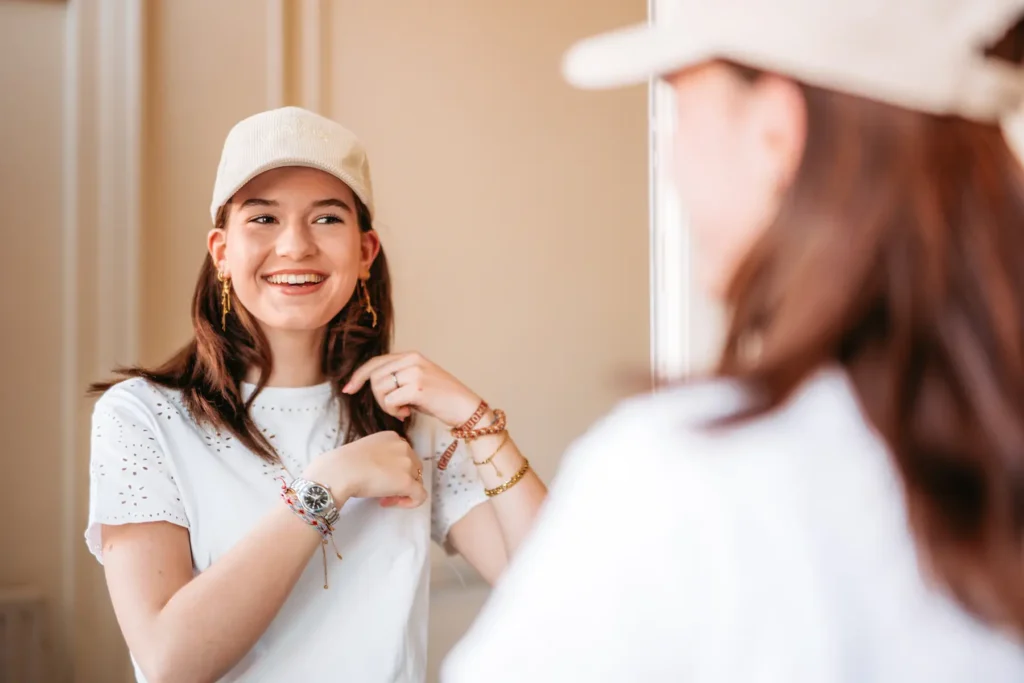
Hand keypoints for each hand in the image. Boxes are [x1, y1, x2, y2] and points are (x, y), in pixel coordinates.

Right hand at [303, 432, 426, 508]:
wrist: (340, 471)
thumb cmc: (344, 463)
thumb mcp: (367, 450)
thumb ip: (380, 456)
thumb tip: (383, 472)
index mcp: (393, 437)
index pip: (404, 455)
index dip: (395, 470)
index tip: (380, 478)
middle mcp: (404, 447)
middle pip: (413, 468)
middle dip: (400, 481)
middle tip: (382, 491)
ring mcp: (407, 464)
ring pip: (416, 481)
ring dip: (401, 491)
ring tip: (383, 498)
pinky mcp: (407, 482)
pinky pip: (420, 495)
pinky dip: (410, 502)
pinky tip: (391, 503)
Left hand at [343, 351, 481, 427]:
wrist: (466, 407)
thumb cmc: (442, 399)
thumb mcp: (419, 381)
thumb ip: (399, 378)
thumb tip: (373, 385)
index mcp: (412, 356)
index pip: (376, 362)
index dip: (359, 376)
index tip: (349, 389)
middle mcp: (412, 360)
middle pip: (374, 376)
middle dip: (378, 397)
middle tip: (394, 409)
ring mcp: (415, 372)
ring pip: (380, 388)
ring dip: (386, 406)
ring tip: (403, 411)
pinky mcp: (418, 387)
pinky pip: (390, 401)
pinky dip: (394, 411)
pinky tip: (407, 414)